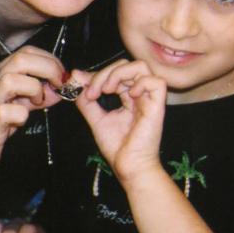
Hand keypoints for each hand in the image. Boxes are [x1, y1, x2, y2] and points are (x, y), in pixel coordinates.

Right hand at [0, 45, 65, 174]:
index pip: (26, 52)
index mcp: (1, 73)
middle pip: (21, 59)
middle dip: (49, 68)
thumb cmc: (3, 125)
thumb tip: (63, 83)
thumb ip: (42, 92)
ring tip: (38, 102)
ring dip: (33, 89)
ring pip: (11, 80)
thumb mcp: (24, 103)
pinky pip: (6, 112)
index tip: (62, 75)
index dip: (49, 59)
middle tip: (60, 85)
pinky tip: (21, 120)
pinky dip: (21, 115)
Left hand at [74, 59, 166, 184]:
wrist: (128, 167)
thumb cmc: (118, 148)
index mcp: (128, 96)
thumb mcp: (96, 119)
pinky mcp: (157, 106)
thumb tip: (76, 78)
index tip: (79, 82)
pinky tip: (128, 95)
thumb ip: (86, 100)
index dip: (97, 73)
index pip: (116, 72)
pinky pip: (156, 82)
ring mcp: (150, 99)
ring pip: (141, 67)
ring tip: (106, 90)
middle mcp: (140, 94)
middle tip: (93, 91)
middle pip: (127, 65)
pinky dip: (139, 82)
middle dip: (105, 72)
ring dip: (118, 74)